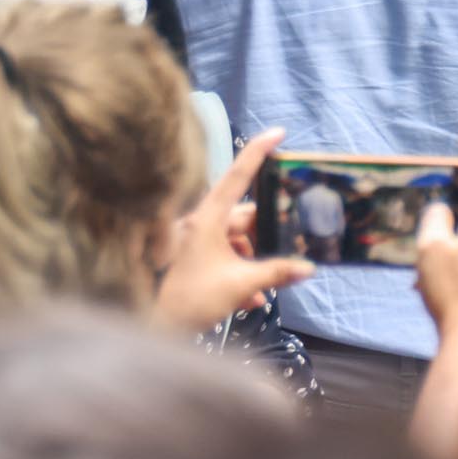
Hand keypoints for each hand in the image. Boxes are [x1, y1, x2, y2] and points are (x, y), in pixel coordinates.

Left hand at [154, 131, 313, 333]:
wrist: (149, 326)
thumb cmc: (188, 299)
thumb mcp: (238, 285)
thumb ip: (275, 273)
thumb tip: (308, 268)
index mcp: (208, 218)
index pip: (238, 175)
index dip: (259, 151)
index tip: (278, 131)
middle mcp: (199, 223)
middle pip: (243, 216)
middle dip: (266, 236)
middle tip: (289, 247)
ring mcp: (192, 241)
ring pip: (234, 241)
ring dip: (252, 262)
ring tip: (262, 290)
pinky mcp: (189, 259)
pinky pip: (221, 257)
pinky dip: (237, 274)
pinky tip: (248, 300)